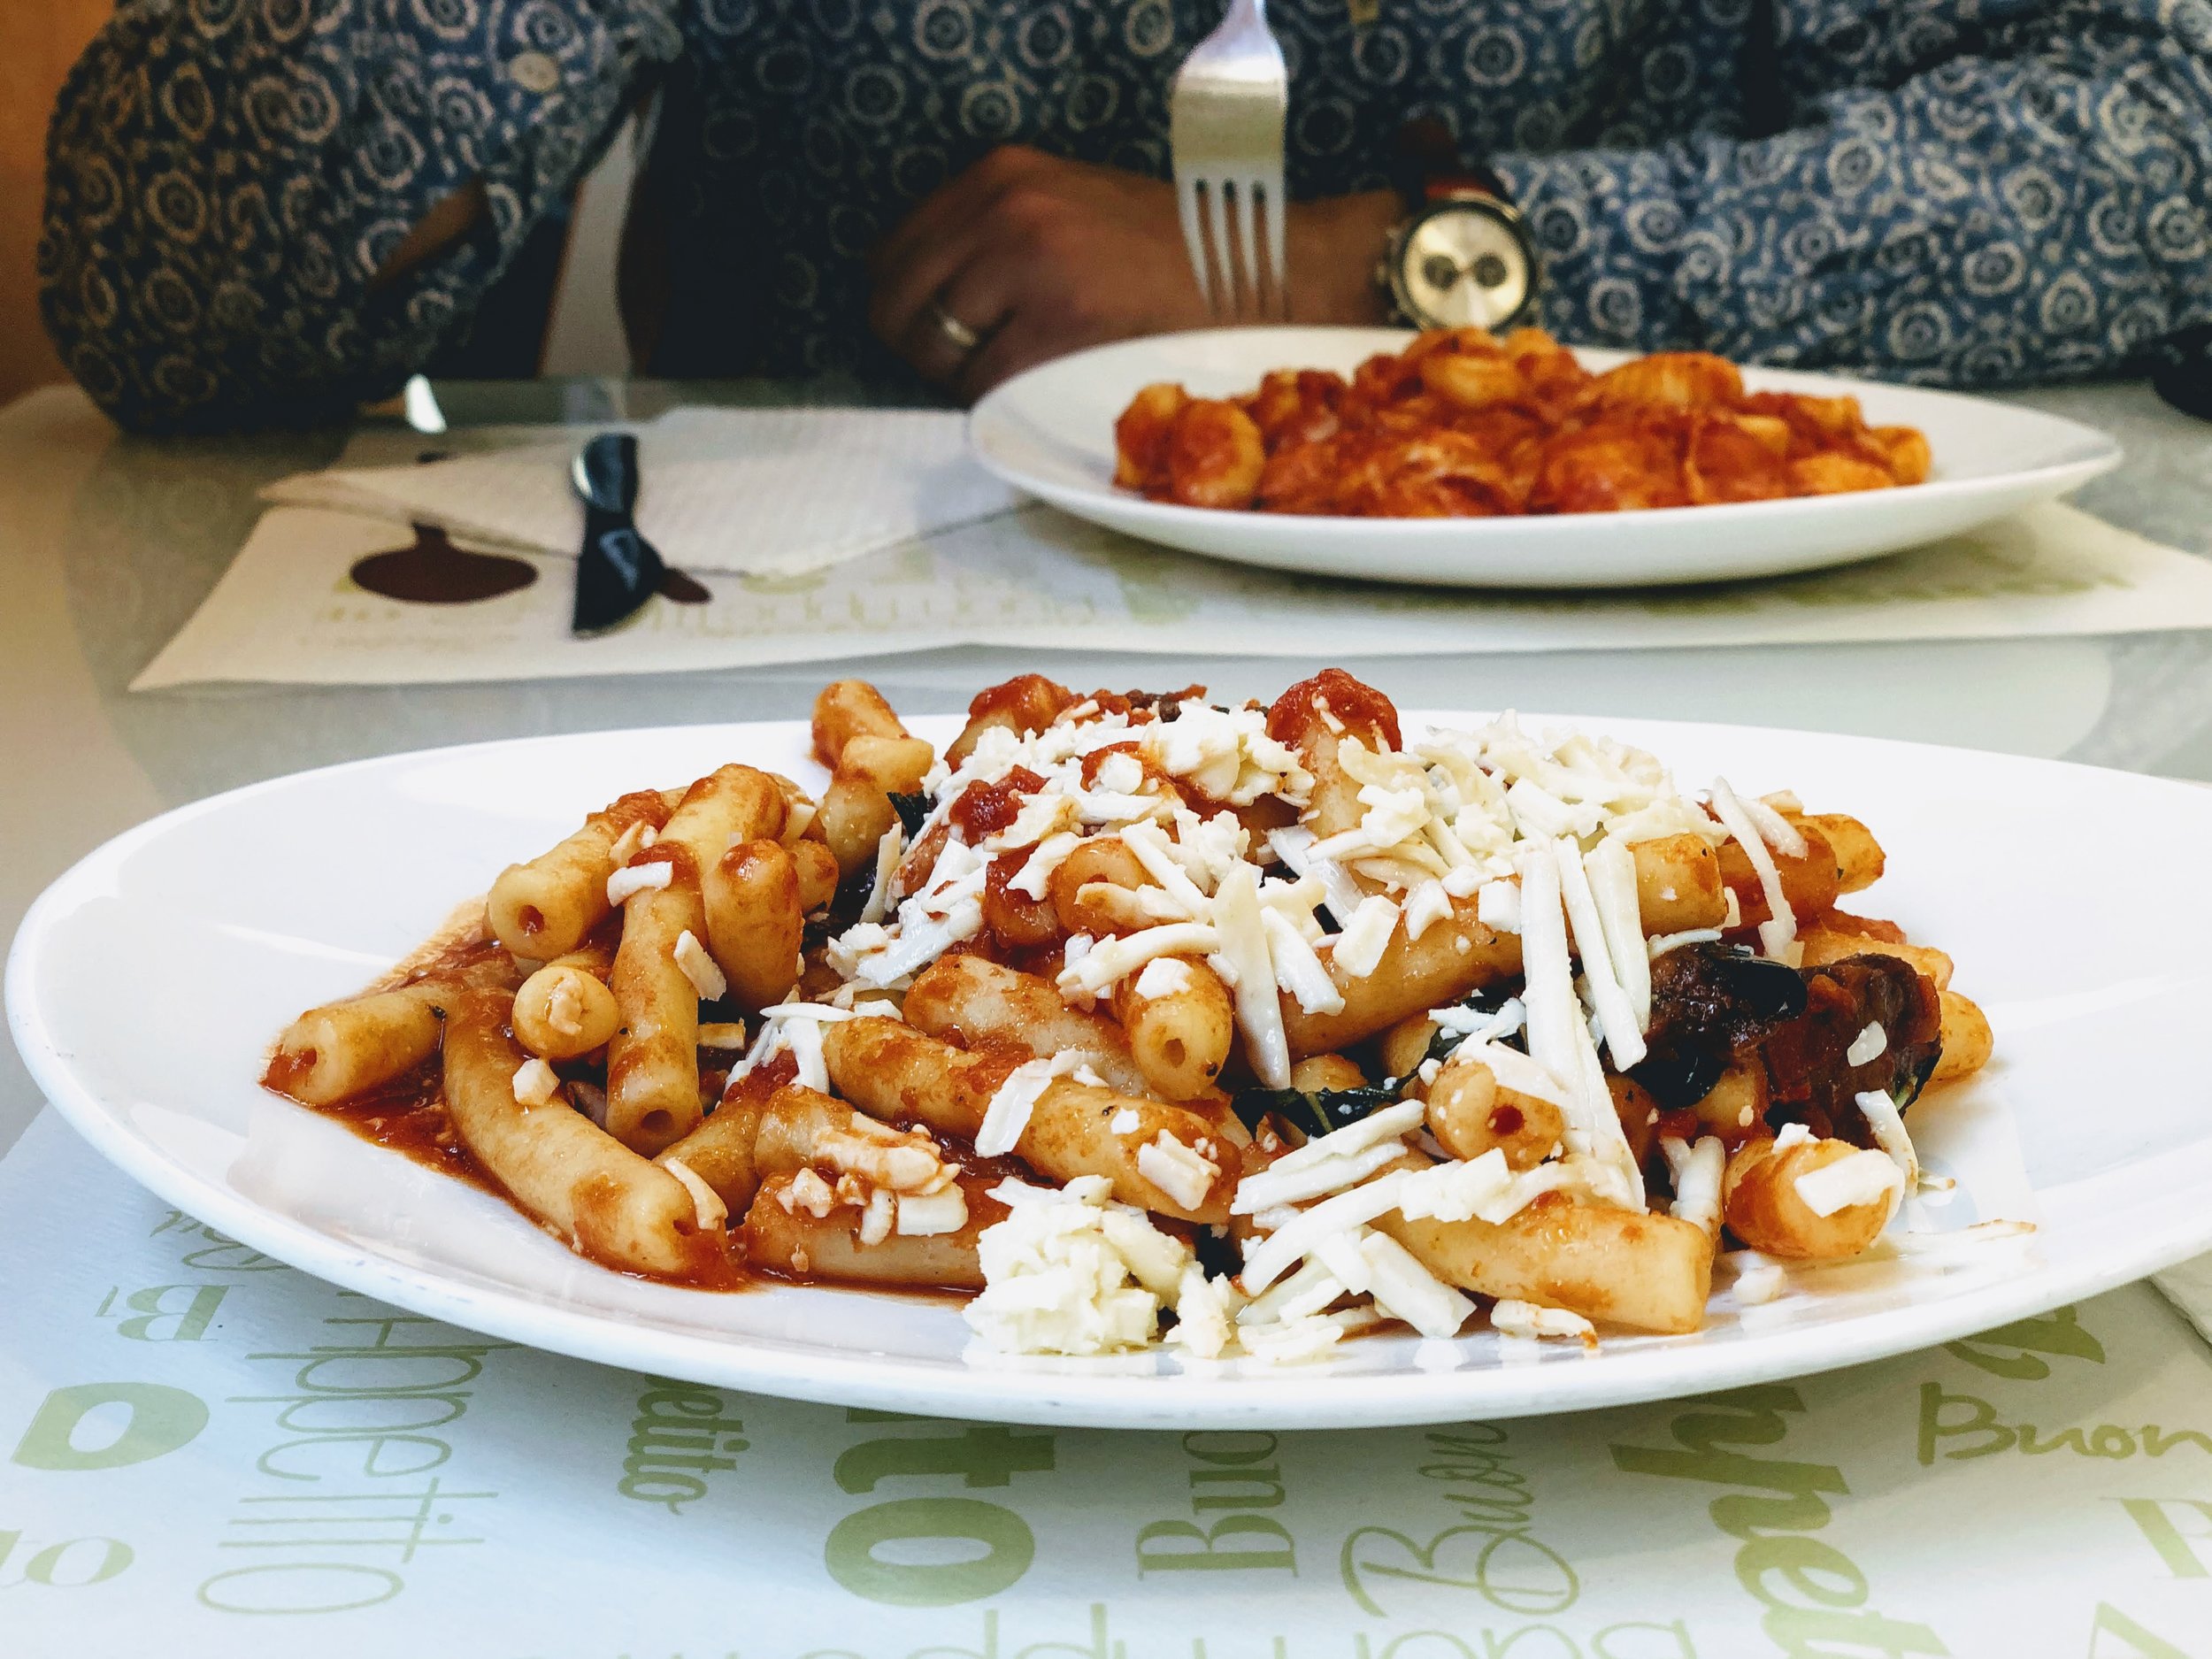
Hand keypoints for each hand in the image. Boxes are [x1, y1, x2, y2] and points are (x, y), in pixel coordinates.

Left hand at [868, 145, 1399, 400]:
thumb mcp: (1070, 212)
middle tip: (981, 371)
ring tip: (1032, 377)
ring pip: (937, 353)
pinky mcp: (1061, 322)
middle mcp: (1007, 208)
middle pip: (897, 307)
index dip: (910, 311)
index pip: (893, 257)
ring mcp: (1031, 263)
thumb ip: (996, 240)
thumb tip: (928, 303)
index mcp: (1003, 176)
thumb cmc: (1175, 259)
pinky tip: (1057, 393)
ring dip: (969, 382)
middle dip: (928, 353)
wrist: (1269, 272)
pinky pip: (989, 388)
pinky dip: (1010, 406)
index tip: (947, 338)